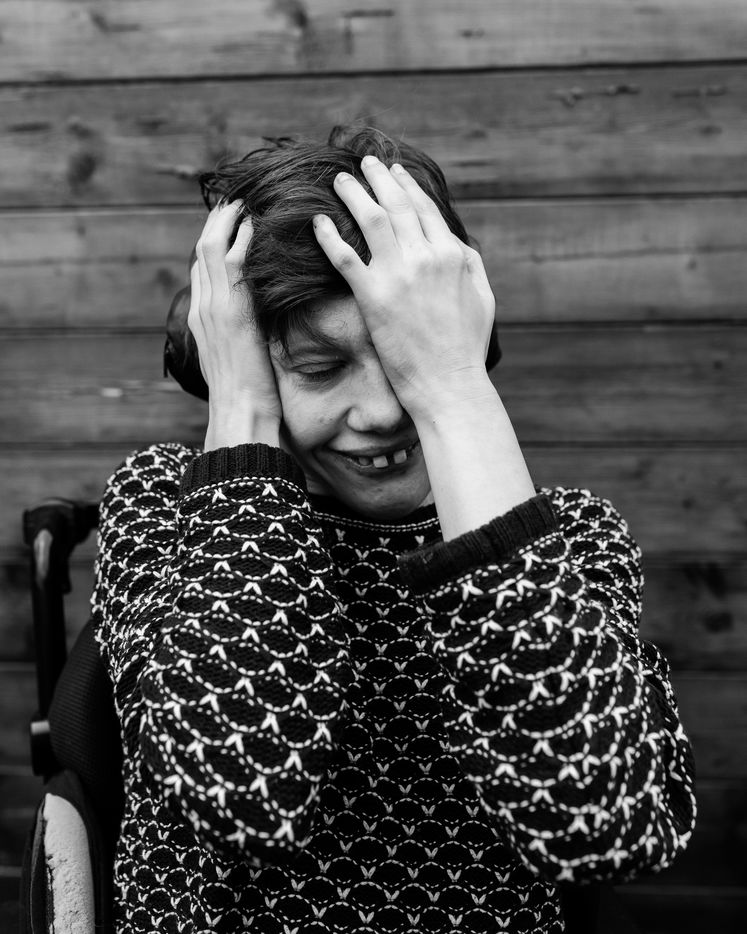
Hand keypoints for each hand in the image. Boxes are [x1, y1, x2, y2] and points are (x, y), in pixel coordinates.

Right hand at [188, 202, 281, 449]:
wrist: (239, 414)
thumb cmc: (244, 396)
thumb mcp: (236, 360)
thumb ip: (240, 335)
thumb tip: (256, 326)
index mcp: (200, 318)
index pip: (201, 267)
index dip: (213, 239)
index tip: (229, 220)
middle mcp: (202, 307)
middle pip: (201, 248)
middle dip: (217, 220)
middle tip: (235, 198)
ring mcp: (213, 308)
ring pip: (212, 248)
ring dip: (228, 220)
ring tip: (245, 200)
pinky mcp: (232, 312)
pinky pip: (233, 264)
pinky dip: (242, 239)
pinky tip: (255, 223)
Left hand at [312, 156, 495, 421]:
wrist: (449, 383)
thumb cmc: (467, 347)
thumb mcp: (483, 297)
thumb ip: (470, 263)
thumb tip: (455, 242)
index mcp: (453, 254)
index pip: (424, 208)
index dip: (406, 184)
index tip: (392, 170)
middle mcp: (426, 257)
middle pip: (397, 204)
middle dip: (378, 178)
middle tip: (362, 163)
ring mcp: (398, 275)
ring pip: (371, 220)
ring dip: (353, 195)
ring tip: (339, 181)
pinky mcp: (373, 297)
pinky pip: (345, 257)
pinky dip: (329, 236)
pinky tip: (317, 222)